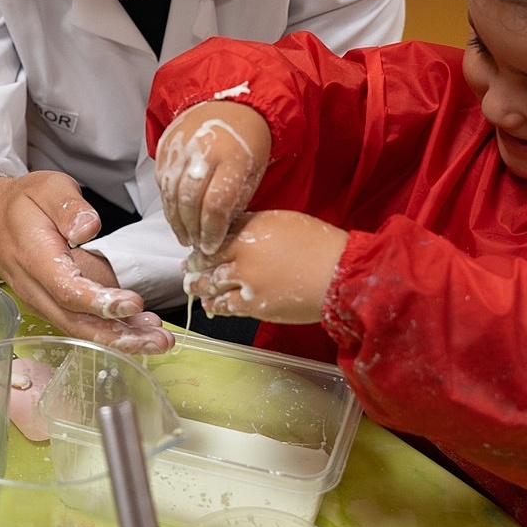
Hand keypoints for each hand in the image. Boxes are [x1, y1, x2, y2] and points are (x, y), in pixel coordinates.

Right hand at [0, 173, 173, 353]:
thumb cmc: (21, 204)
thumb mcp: (45, 188)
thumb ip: (68, 206)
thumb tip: (88, 227)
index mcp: (33, 256)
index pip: (66, 288)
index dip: (100, 301)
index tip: (134, 303)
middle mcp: (34, 287)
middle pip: (75, 321)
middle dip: (118, 335)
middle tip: (158, 339)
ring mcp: (41, 302)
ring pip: (79, 329)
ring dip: (120, 340)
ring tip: (158, 340)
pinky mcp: (52, 306)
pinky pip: (79, 325)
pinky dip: (110, 332)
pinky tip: (140, 331)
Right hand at [156, 101, 270, 255]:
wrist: (232, 105)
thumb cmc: (247, 143)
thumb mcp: (253, 173)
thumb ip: (235, 202)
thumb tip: (218, 232)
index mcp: (232, 159)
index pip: (216, 204)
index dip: (211, 231)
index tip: (211, 245)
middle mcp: (204, 151)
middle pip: (189, 200)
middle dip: (191, 228)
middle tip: (195, 244)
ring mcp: (182, 146)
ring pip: (171, 192)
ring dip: (175, 220)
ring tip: (184, 236)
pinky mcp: (166, 145)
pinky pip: (162, 180)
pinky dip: (167, 201)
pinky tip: (176, 214)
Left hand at [183, 210, 347, 322]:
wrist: (338, 274)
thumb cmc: (320, 244)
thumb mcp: (284, 221)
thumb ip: (254, 224)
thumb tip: (235, 227)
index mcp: (250, 230)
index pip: (216, 235)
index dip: (203, 243)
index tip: (197, 247)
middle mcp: (243, 255)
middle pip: (209, 259)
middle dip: (196, 265)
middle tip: (188, 268)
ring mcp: (246, 281)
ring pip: (212, 284)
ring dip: (200, 287)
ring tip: (194, 288)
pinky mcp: (254, 305)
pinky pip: (226, 306)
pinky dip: (216, 306)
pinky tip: (211, 305)